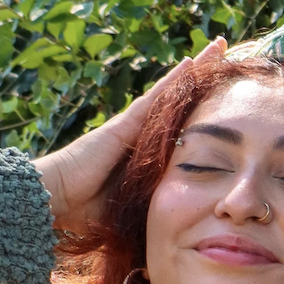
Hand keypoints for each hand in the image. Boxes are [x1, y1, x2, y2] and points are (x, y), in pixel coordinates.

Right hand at [34, 36, 226, 233]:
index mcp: (143, 158)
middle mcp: (139, 137)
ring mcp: (131, 127)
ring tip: (219, 47)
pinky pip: (156, 98)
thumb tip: (172, 236)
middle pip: (178, 104)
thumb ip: (150, 212)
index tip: (222, 105)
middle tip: (226, 58)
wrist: (56, 200)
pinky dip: (175, 81)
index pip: (177, 130)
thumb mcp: (131, 214)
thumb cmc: (85, 215)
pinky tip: (195, 62)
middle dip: (202, 83)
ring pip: (171, 93)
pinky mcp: (124, 124)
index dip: (198, 115)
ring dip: (196, 70)